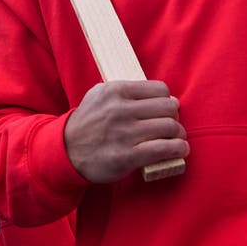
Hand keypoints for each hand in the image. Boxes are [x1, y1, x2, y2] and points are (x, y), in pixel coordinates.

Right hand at [64, 80, 188, 182]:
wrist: (66, 151)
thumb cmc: (87, 123)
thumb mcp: (98, 95)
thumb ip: (124, 90)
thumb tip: (159, 93)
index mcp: (115, 90)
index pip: (160, 89)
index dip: (167, 100)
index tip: (165, 109)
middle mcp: (120, 109)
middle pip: (168, 108)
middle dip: (175, 117)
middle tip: (173, 125)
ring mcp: (124, 133)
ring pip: (170, 128)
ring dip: (179, 135)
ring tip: (178, 139)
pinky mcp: (127, 156)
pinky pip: (163, 149)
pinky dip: (177, 149)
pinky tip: (179, 150)